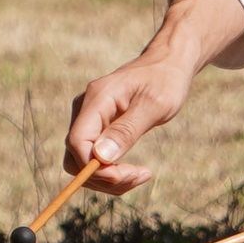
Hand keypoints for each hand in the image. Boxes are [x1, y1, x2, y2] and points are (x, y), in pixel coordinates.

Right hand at [60, 0, 243, 193]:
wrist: (168, 64)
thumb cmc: (166, 80)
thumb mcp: (154, 106)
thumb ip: (126, 131)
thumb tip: (100, 158)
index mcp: (97, 99)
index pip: (77, 142)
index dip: (95, 167)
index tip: (128, 175)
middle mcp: (85, 109)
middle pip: (75, 157)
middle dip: (104, 176)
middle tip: (140, 175)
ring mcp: (89, 118)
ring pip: (83, 162)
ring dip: (109, 178)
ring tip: (142, 175)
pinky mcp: (97, 127)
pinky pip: (94, 158)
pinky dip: (112, 171)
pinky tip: (136, 170)